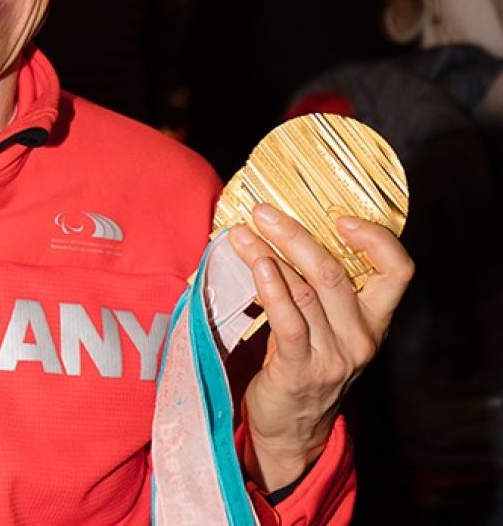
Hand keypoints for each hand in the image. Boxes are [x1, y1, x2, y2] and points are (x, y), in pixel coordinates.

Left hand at [228, 204, 412, 490]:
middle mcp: (361, 337)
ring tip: (242, 233)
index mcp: (374, 320)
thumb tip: (280, 228)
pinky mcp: (300, 371)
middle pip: (335, 273)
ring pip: (305, 292)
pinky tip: (256, 266)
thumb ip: (315, 286)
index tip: (341, 217)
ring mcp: (333, 357)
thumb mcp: (325, 325)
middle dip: (296, 235)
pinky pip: (288, 323)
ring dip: (269, 255)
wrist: (293, 429)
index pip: (398, 272)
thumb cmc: (303, 363)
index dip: (376, 240)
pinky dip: (271, 289)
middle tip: (263, 211)